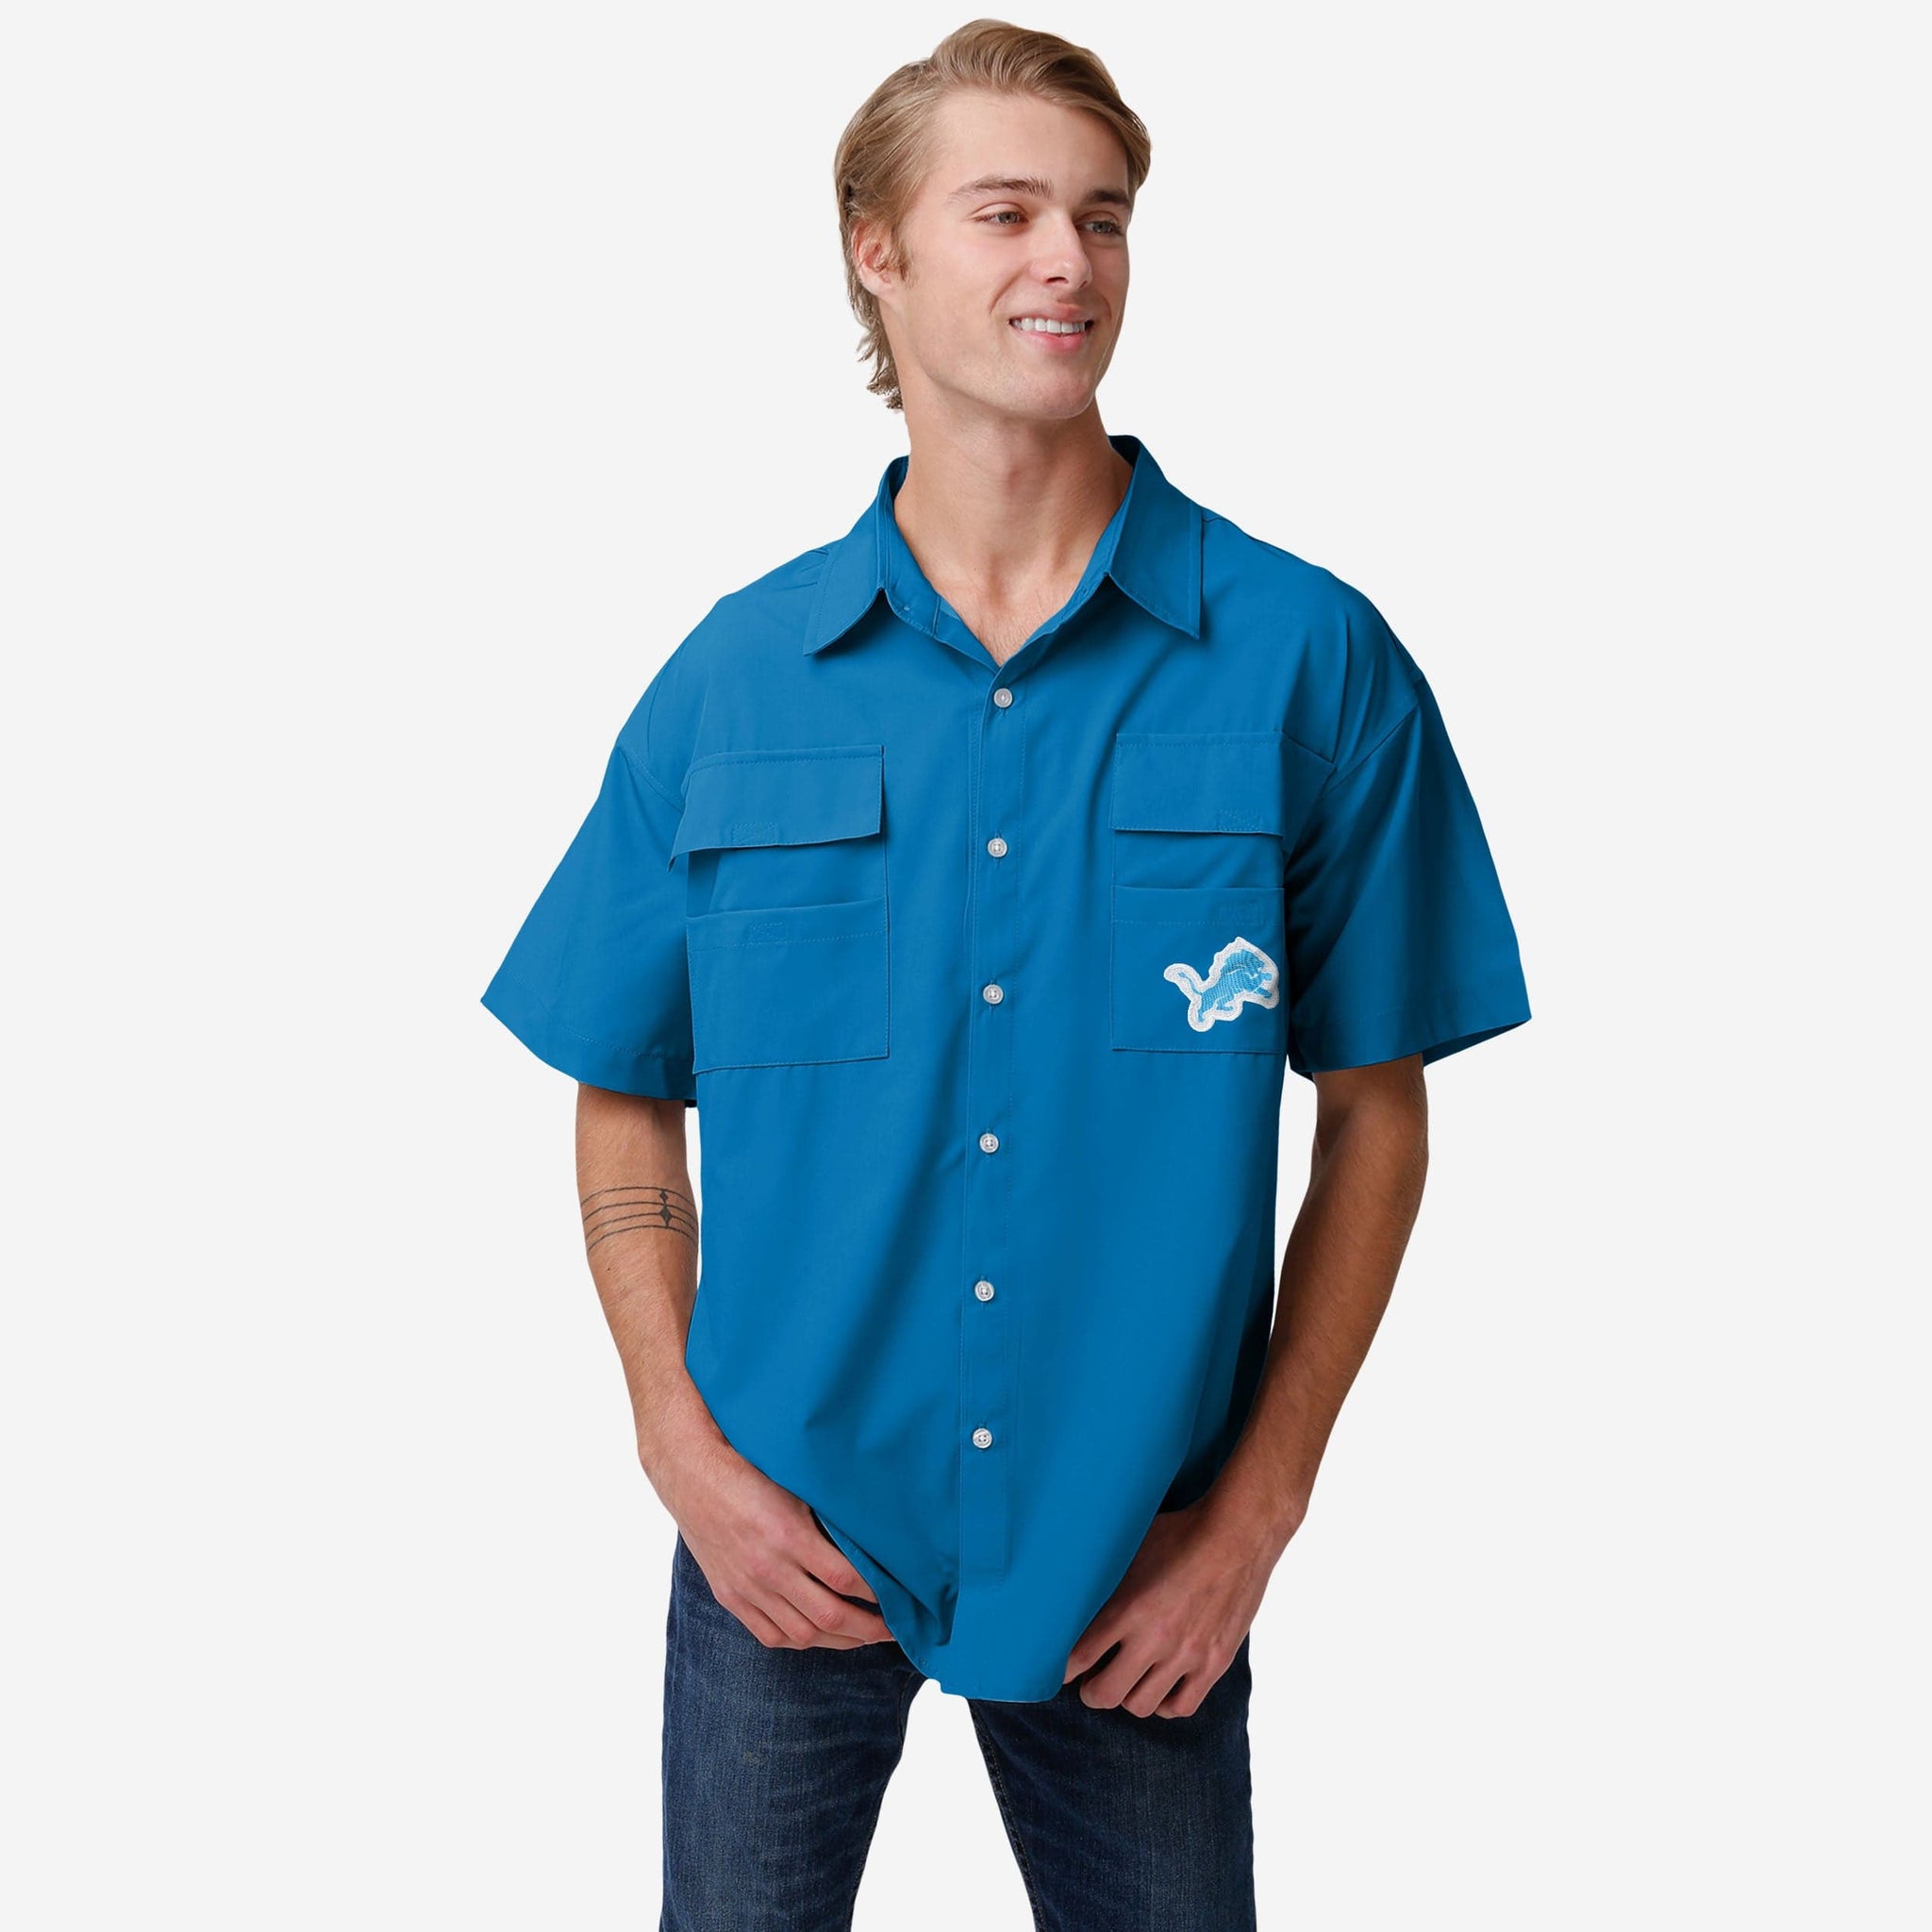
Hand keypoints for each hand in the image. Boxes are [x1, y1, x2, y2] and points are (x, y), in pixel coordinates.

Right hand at [667, 1435, 894, 1651]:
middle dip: (869, 1629)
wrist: (692, 1474)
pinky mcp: (731, 1596)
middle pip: (830, 1615)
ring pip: (802, 1633)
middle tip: (895, 1631)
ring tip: (863, 1637)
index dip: (878, 1594)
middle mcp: (769, 1569)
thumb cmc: (749, 1470)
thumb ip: (828, 1516)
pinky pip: (770, 1634)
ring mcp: (748, 1587)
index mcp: (789, 1536)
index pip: (846, 1579)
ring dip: (839, 1640)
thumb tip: (873, 1536)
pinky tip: (820, 1636)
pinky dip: (800, 1641)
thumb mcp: (795, 1485)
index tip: (900, 1596)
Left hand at [1060, 1497, 1273, 1716]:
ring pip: (1141, 1705)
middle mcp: (1156, 1638)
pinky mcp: (1214, 1663)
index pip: (1080, 1657)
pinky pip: (1182, 1706)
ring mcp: (1187, 1655)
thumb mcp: (1131, 1549)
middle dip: (1091, 1691)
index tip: (1062, 1668)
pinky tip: (1159, 1688)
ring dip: (1127, 1696)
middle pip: (1106, 1693)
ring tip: (1126, 1682)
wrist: (1237, 1535)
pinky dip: (1164, 1704)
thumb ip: (1106, 1582)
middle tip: (1090, 1682)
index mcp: (1130, 1608)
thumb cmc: (1181, 1533)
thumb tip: (1075, 1595)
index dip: (1063, 1668)